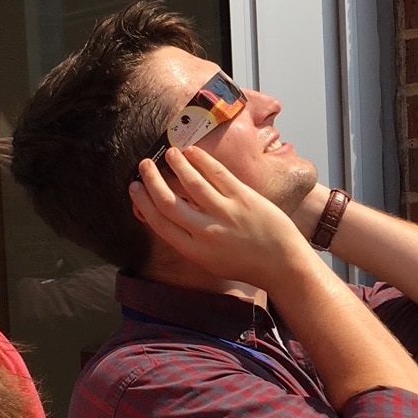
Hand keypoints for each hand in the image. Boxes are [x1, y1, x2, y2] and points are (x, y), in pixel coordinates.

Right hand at [129, 146, 318, 291]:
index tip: (134, 187)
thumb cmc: (247, 264)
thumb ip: (191, 240)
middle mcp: (206, 233)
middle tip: (145, 165)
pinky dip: (201, 160)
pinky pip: (217, 173)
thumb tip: (171, 214)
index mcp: (195, 251)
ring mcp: (226, 214)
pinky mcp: (244, 198)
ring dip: (176, 164)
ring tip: (170, 153)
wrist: (282, 265)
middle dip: (152, 180)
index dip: (143, 202)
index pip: (159, 222)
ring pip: (191, 183)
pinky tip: (192, 152)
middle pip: (168, 201)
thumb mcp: (212, 259)